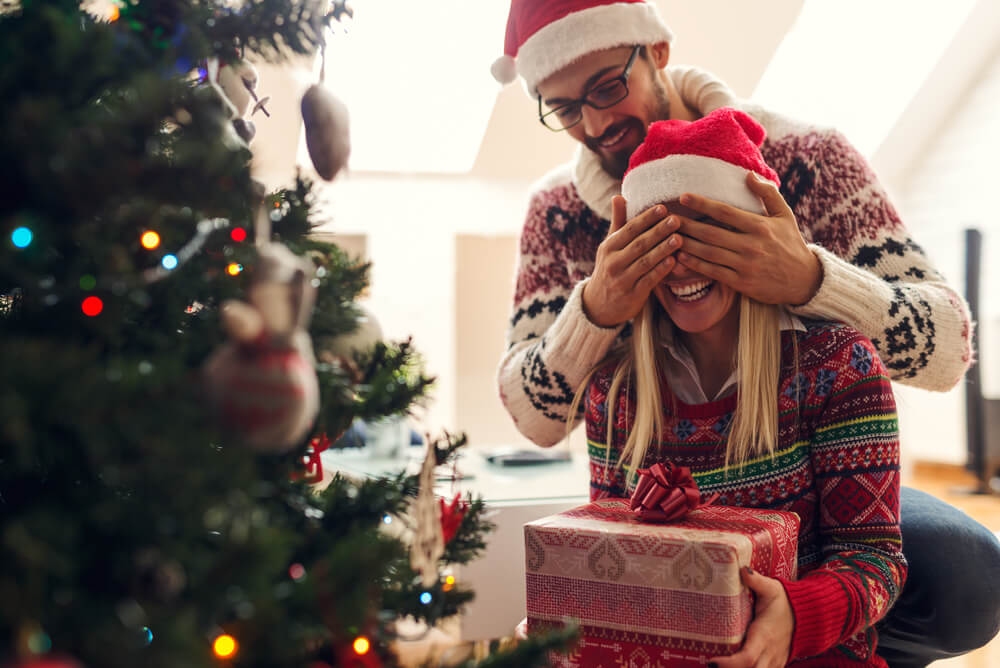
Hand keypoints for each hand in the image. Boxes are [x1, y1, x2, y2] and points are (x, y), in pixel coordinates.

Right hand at [581, 196, 681, 326]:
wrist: (598, 305)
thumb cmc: (610, 268)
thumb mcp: (610, 246)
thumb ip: (618, 222)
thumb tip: (618, 196)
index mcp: (609, 247)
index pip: (629, 229)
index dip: (646, 218)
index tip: (663, 208)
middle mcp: (613, 262)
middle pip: (639, 244)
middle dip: (658, 231)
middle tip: (677, 219)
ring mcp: (622, 279)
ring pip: (645, 262)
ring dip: (663, 250)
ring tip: (679, 239)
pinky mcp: (631, 295)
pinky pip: (648, 280)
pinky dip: (661, 271)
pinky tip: (674, 262)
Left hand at [674, 172, 821, 305]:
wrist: (804, 280)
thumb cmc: (791, 244)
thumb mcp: (785, 215)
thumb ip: (767, 193)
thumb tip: (748, 175)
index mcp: (760, 226)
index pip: (725, 212)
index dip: (702, 203)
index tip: (683, 196)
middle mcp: (751, 246)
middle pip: (711, 233)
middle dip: (687, 225)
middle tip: (667, 217)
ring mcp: (745, 266)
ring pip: (708, 253)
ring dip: (686, 245)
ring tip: (668, 236)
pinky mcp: (741, 283)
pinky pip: (713, 273)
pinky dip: (695, 265)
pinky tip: (680, 258)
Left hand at [710, 567, 793, 667]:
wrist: (809, 616)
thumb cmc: (786, 602)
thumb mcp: (772, 589)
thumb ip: (756, 581)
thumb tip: (742, 569)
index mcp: (764, 636)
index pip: (747, 657)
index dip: (729, 664)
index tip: (711, 661)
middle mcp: (768, 653)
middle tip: (709, 665)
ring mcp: (773, 661)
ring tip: (717, 666)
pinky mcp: (774, 664)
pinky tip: (730, 666)